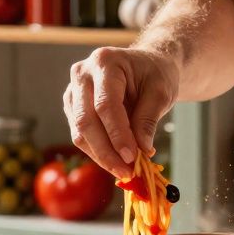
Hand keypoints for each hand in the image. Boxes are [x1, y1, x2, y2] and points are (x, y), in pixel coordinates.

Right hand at [63, 47, 178, 176]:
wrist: (146, 66)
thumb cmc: (155, 74)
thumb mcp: (161, 92)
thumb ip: (148, 119)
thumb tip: (142, 150)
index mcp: (104, 62)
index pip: (105, 104)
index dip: (117, 134)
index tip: (131, 157)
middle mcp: (82, 74)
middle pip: (86, 120)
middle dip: (106, 151)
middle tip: (127, 172)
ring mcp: (73, 91)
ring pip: (80, 132)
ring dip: (101, 156)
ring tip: (124, 171)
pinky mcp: (73, 108)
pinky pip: (80, 136)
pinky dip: (98, 152)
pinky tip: (115, 162)